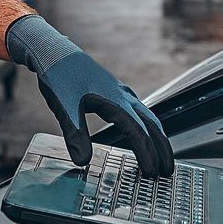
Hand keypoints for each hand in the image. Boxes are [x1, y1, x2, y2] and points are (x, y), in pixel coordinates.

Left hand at [7, 15, 174, 175]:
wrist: (54, 50)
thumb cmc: (59, 76)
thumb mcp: (64, 107)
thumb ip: (75, 135)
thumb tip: (83, 162)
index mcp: (115, 101)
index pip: (138, 132)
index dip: (147, 153)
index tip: (151, 172)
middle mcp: (124, 96)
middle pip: (152, 124)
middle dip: (162, 148)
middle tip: (168, 171)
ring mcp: (121, 92)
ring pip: (148, 117)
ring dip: (157, 137)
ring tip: (161, 157)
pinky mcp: (114, 91)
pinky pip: (138, 111)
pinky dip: (146, 127)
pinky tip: (140, 133)